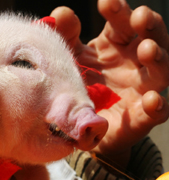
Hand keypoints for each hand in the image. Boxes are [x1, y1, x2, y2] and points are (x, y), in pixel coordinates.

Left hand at [51, 0, 168, 168]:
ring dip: (158, 58)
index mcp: (115, 45)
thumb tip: (60, 12)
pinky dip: (157, 106)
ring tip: (147, 48)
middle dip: (147, 26)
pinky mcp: (140, 118)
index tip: (107, 2)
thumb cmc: (79, 84)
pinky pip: (155, 112)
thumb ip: (65, 37)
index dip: (118, 11)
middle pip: (150, 39)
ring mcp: (141, 89)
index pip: (122, 23)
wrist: (78, 126)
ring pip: (160, 71)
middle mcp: (133, 63)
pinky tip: (151, 100)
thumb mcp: (70, 58)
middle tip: (139, 16)